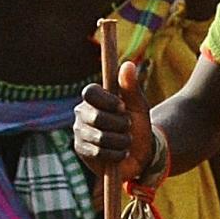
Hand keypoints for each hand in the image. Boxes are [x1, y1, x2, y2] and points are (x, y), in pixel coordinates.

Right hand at [76, 60, 152, 182]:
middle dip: (119, 125)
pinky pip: (99, 152)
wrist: (139, 154)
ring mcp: (79, 131)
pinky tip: (119, 153)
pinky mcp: (80, 150)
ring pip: (100, 137)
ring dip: (121, 141)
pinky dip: (116, 154)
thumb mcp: (138, 106)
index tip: (123, 107)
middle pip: (96, 116)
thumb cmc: (137, 125)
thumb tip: (128, 64)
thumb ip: (131, 87)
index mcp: (94, 97)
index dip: (107, 101)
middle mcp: (82, 112)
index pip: (90, 92)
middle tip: (127, 127)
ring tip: (125, 141)